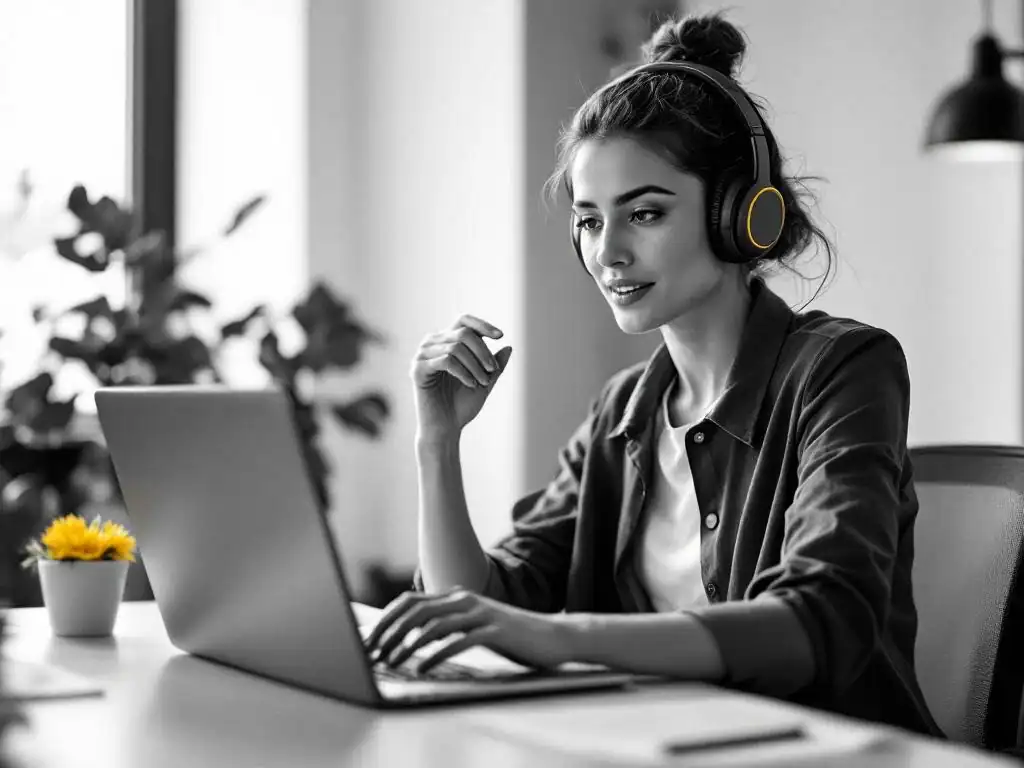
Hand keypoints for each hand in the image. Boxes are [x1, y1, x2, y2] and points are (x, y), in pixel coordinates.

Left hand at [363, 587, 571, 673]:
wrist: (551, 636)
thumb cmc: (509, 634)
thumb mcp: (474, 624)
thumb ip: (449, 622)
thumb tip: (418, 629)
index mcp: (456, 598)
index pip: (410, 601)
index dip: (386, 618)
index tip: (370, 639)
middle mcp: (465, 601)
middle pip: (417, 610)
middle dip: (390, 632)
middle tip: (374, 654)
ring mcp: (481, 614)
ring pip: (435, 625)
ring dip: (410, 645)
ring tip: (394, 662)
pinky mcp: (495, 630)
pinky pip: (460, 641)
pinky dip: (438, 654)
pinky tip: (425, 668)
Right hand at [410, 315, 511, 441]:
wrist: (445, 428)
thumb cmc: (462, 405)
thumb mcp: (485, 382)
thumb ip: (495, 365)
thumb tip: (509, 347)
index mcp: (446, 342)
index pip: (464, 321)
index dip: (483, 325)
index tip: (500, 336)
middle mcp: (432, 344)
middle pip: (463, 333)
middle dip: (483, 352)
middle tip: (493, 371)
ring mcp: (422, 356)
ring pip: (456, 347)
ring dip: (475, 365)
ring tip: (483, 382)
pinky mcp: (418, 369)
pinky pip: (446, 361)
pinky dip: (464, 372)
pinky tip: (471, 384)